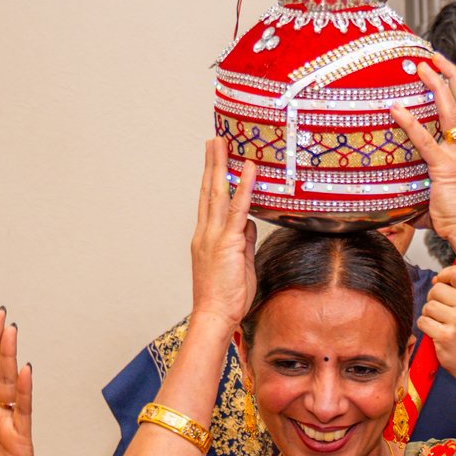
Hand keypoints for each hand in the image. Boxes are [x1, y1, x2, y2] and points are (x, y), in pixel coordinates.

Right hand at [189, 137, 259, 329]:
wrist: (214, 315)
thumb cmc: (226, 297)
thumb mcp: (240, 264)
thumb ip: (243, 241)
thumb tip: (250, 222)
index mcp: (206, 237)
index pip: (209, 202)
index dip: (211, 179)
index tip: (213, 160)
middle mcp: (206, 232)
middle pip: (208, 190)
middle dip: (211, 163)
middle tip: (213, 140)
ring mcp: (214, 236)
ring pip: (217, 193)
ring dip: (221, 165)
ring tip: (223, 142)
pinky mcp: (226, 242)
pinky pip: (238, 208)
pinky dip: (244, 186)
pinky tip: (248, 169)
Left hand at [390, 55, 455, 251]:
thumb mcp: (441, 199)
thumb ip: (423, 193)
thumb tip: (401, 201)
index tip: (445, 76)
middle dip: (449, 76)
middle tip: (433, 59)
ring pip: (451, 110)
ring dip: (436, 85)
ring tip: (422, 66)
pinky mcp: (444, 166)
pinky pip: (425, 139)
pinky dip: (410, 122)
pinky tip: (396, 108)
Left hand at [418, 264, 455, 389]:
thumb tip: (436, 279)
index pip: (455, 274)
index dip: (443, 277)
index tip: (440, 284)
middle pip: (437, 290)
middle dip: (434, 300)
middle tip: (440, 312)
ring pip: (428, 306)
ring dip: (429, 315)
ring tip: (440, 324)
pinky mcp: (445, 336)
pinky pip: (423, 321)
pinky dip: (425, 327)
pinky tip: (436, 333)